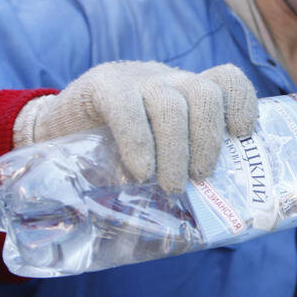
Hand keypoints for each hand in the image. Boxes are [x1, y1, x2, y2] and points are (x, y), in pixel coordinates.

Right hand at [13, 62, 258, 192]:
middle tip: (199, 178)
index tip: (242, 135)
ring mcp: (136, 79)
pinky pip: (128, 108)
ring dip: (176, 151)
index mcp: (188, 91)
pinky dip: (139, 143)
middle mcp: (168, 79)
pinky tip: (140, 171)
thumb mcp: (155, 151)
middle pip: (204, 94)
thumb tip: (210, 217)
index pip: (227, 80)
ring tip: (170, 186)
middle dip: (207, 140)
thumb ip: (180, 166)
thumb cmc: (115, 148)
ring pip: (170, 105)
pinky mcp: (103, 85)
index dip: (241, 103)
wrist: (53, 130)